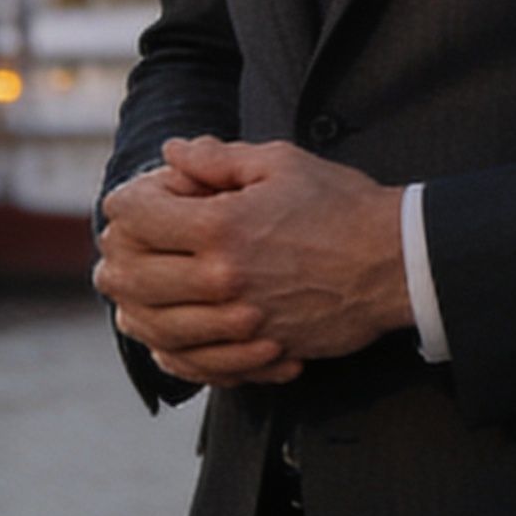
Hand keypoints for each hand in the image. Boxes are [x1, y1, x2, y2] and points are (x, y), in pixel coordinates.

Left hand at [95, 137, 414, 379]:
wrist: (397, 263)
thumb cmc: (344, 206)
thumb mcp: (283, 164)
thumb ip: (219, 158)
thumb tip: (172, 152)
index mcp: (222, 226)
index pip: (133, 215)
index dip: (129, 200)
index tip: (144, 198)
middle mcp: (221, 278)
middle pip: (127, 273)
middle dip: (118, 251)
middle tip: (128, 242)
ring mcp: (236, 321)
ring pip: (146, 324)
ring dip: (132, 302)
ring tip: (138, 287)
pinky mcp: (254, 350)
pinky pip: (186, 362)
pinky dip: (165, 348)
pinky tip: (165, 332)